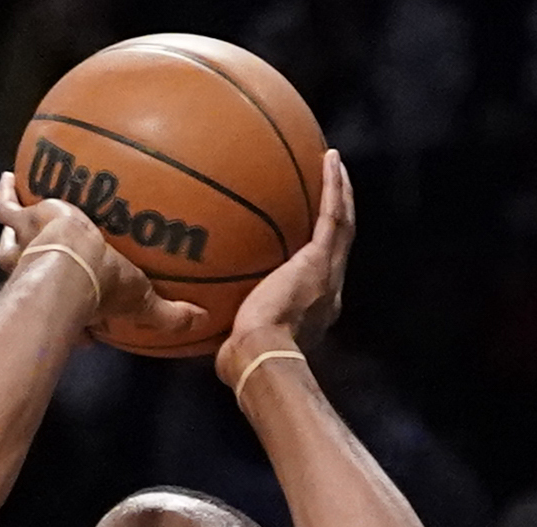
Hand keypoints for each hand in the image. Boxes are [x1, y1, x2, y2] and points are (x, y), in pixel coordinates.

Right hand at [0, 173, 205, 345]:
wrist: (72, 262)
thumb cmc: (103, 287)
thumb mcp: (144, 303)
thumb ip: (171, 314)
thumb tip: (202, 322)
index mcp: (70, 301)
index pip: (74, 318)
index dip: (83, 326)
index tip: (91, 326)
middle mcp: (42, 277)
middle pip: (39, 273)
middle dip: (42, 269)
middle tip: (51, 254)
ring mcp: (26, 249)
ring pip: (15, 241)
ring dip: (18, 231)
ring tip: (24, 212)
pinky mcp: (21, 224)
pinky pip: (7, 207)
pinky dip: (8, 192)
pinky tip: (9, 176)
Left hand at [220, 150, 354, 386]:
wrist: (261, 356)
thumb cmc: (242, 358)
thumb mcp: (233, 341)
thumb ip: (224, 326)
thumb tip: (194, 322)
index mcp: (312, 310)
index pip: (319, 275)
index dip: (320, 251)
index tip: (311, 237)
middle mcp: (328, 290)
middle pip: (338, 244)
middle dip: (337, 214)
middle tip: (334, 187)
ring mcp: (328, 274)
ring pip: (342, 225)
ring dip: (341, 192)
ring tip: (335, 164)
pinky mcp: (320, 259)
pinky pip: (332, 215)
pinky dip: (334, 186)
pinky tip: (330, 158)